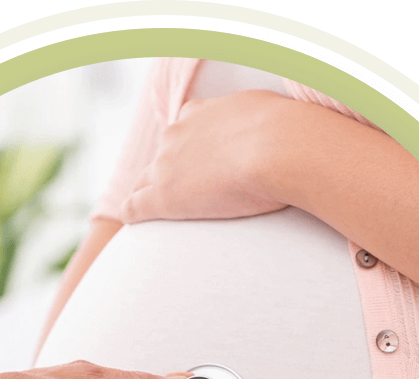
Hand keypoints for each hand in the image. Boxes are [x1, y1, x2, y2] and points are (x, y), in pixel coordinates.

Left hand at [121, 89, 289, 223]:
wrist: (278, 148)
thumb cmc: (286, 133)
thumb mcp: (272, 114)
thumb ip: (262, 124)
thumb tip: (277, 135)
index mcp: (199, 114)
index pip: (182, 133)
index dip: (186, 153)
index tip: (195, 169)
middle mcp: (176, 135)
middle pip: (160, 159)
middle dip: (166, 176)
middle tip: (180, 198)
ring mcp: (165, 166)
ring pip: (143, 183)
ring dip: (147, 197)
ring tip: (152, 218)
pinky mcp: (162, 196)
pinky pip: (133, 207)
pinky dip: (132, 215)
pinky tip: (134, 225)